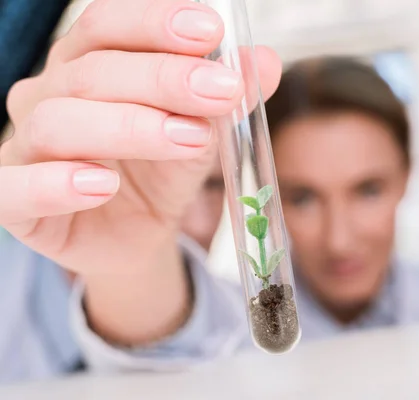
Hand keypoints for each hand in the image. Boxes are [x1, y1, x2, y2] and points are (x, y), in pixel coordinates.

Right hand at [0, 0, 280, 274]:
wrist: (138, 233)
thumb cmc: (160, 172)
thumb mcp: (201, 131)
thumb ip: (226, 97)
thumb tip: (263, 62)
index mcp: (88, 64)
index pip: (108, 25)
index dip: (155, 22)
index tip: (210, 30)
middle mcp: (49, 95)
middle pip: (92, 71)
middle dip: (163, 78)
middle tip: (221, 91)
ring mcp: (26, 146)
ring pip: (58, 122)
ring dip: (129, 127)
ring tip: (188, 139)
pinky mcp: (14, 201)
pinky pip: (14, 187)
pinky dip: (56, 184)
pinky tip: (101, 184)